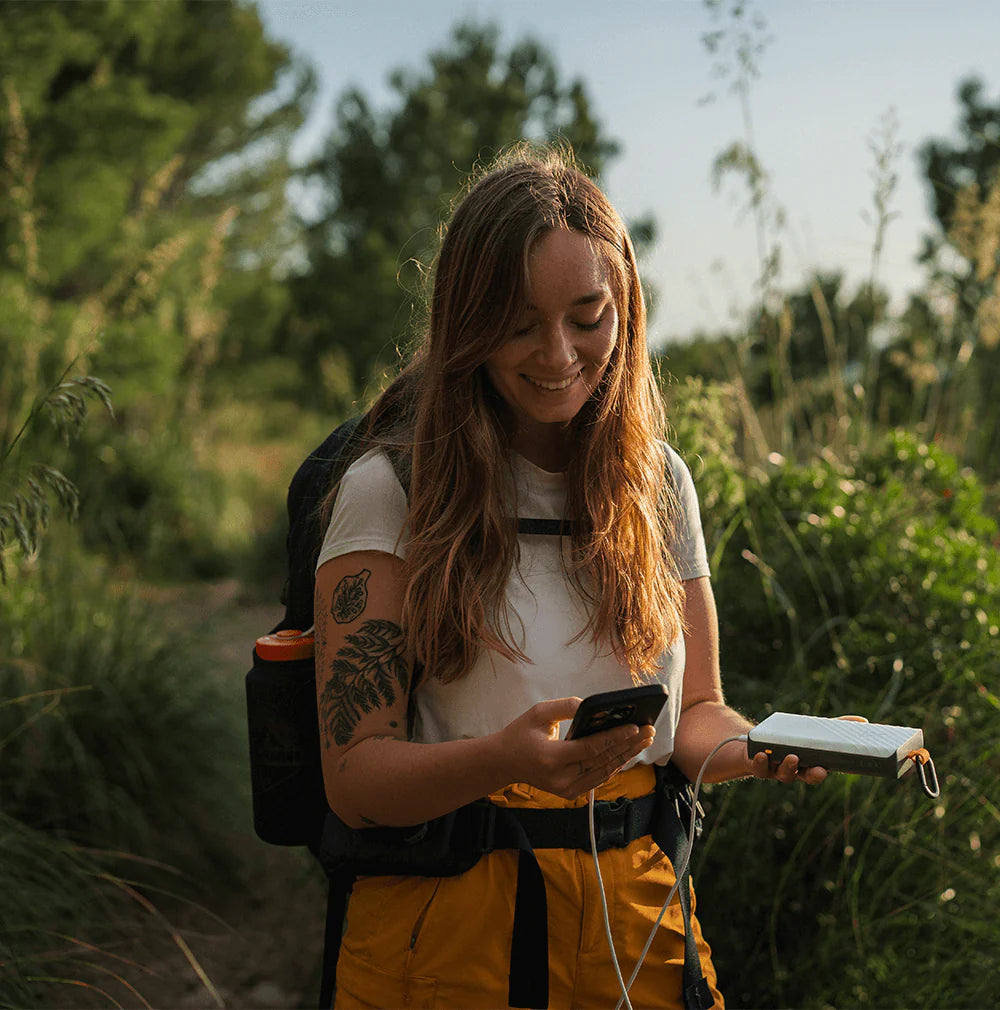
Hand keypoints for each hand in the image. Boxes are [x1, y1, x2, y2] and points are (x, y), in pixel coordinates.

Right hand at [497, 697, 654, 799]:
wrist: (503, 762)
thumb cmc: (520, 733)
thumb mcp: (538, 713)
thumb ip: (566, 707)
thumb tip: (593, 706)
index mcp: (550, 758)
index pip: (590, 749)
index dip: (615, 737)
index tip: (635, 726)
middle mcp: (560, 778)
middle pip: (602, 761)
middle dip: (628, 745)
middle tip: (649, 731)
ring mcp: (565, 789)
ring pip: (604, 772)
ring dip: (626, 756)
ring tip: (644, 740)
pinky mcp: (569, 793)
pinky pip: (597, 778)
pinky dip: (613, 764)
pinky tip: (628, 752)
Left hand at [750, 714, 868, 784]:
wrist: (757, 742)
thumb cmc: (792, 739)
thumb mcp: (814, 731)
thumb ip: (837, 727)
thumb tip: (863, 720)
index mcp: (810, 765)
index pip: (821, 771)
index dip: (826, 771)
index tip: (830, 768)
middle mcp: (796, 771)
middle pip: (806, 777)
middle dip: (814, 775)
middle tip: (819, 769)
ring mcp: (777, 770)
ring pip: (784, 774)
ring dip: (789, 767)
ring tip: (793, 757)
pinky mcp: (759, 766)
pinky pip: (760, 768)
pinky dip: (762, 763)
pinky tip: (762, 755)